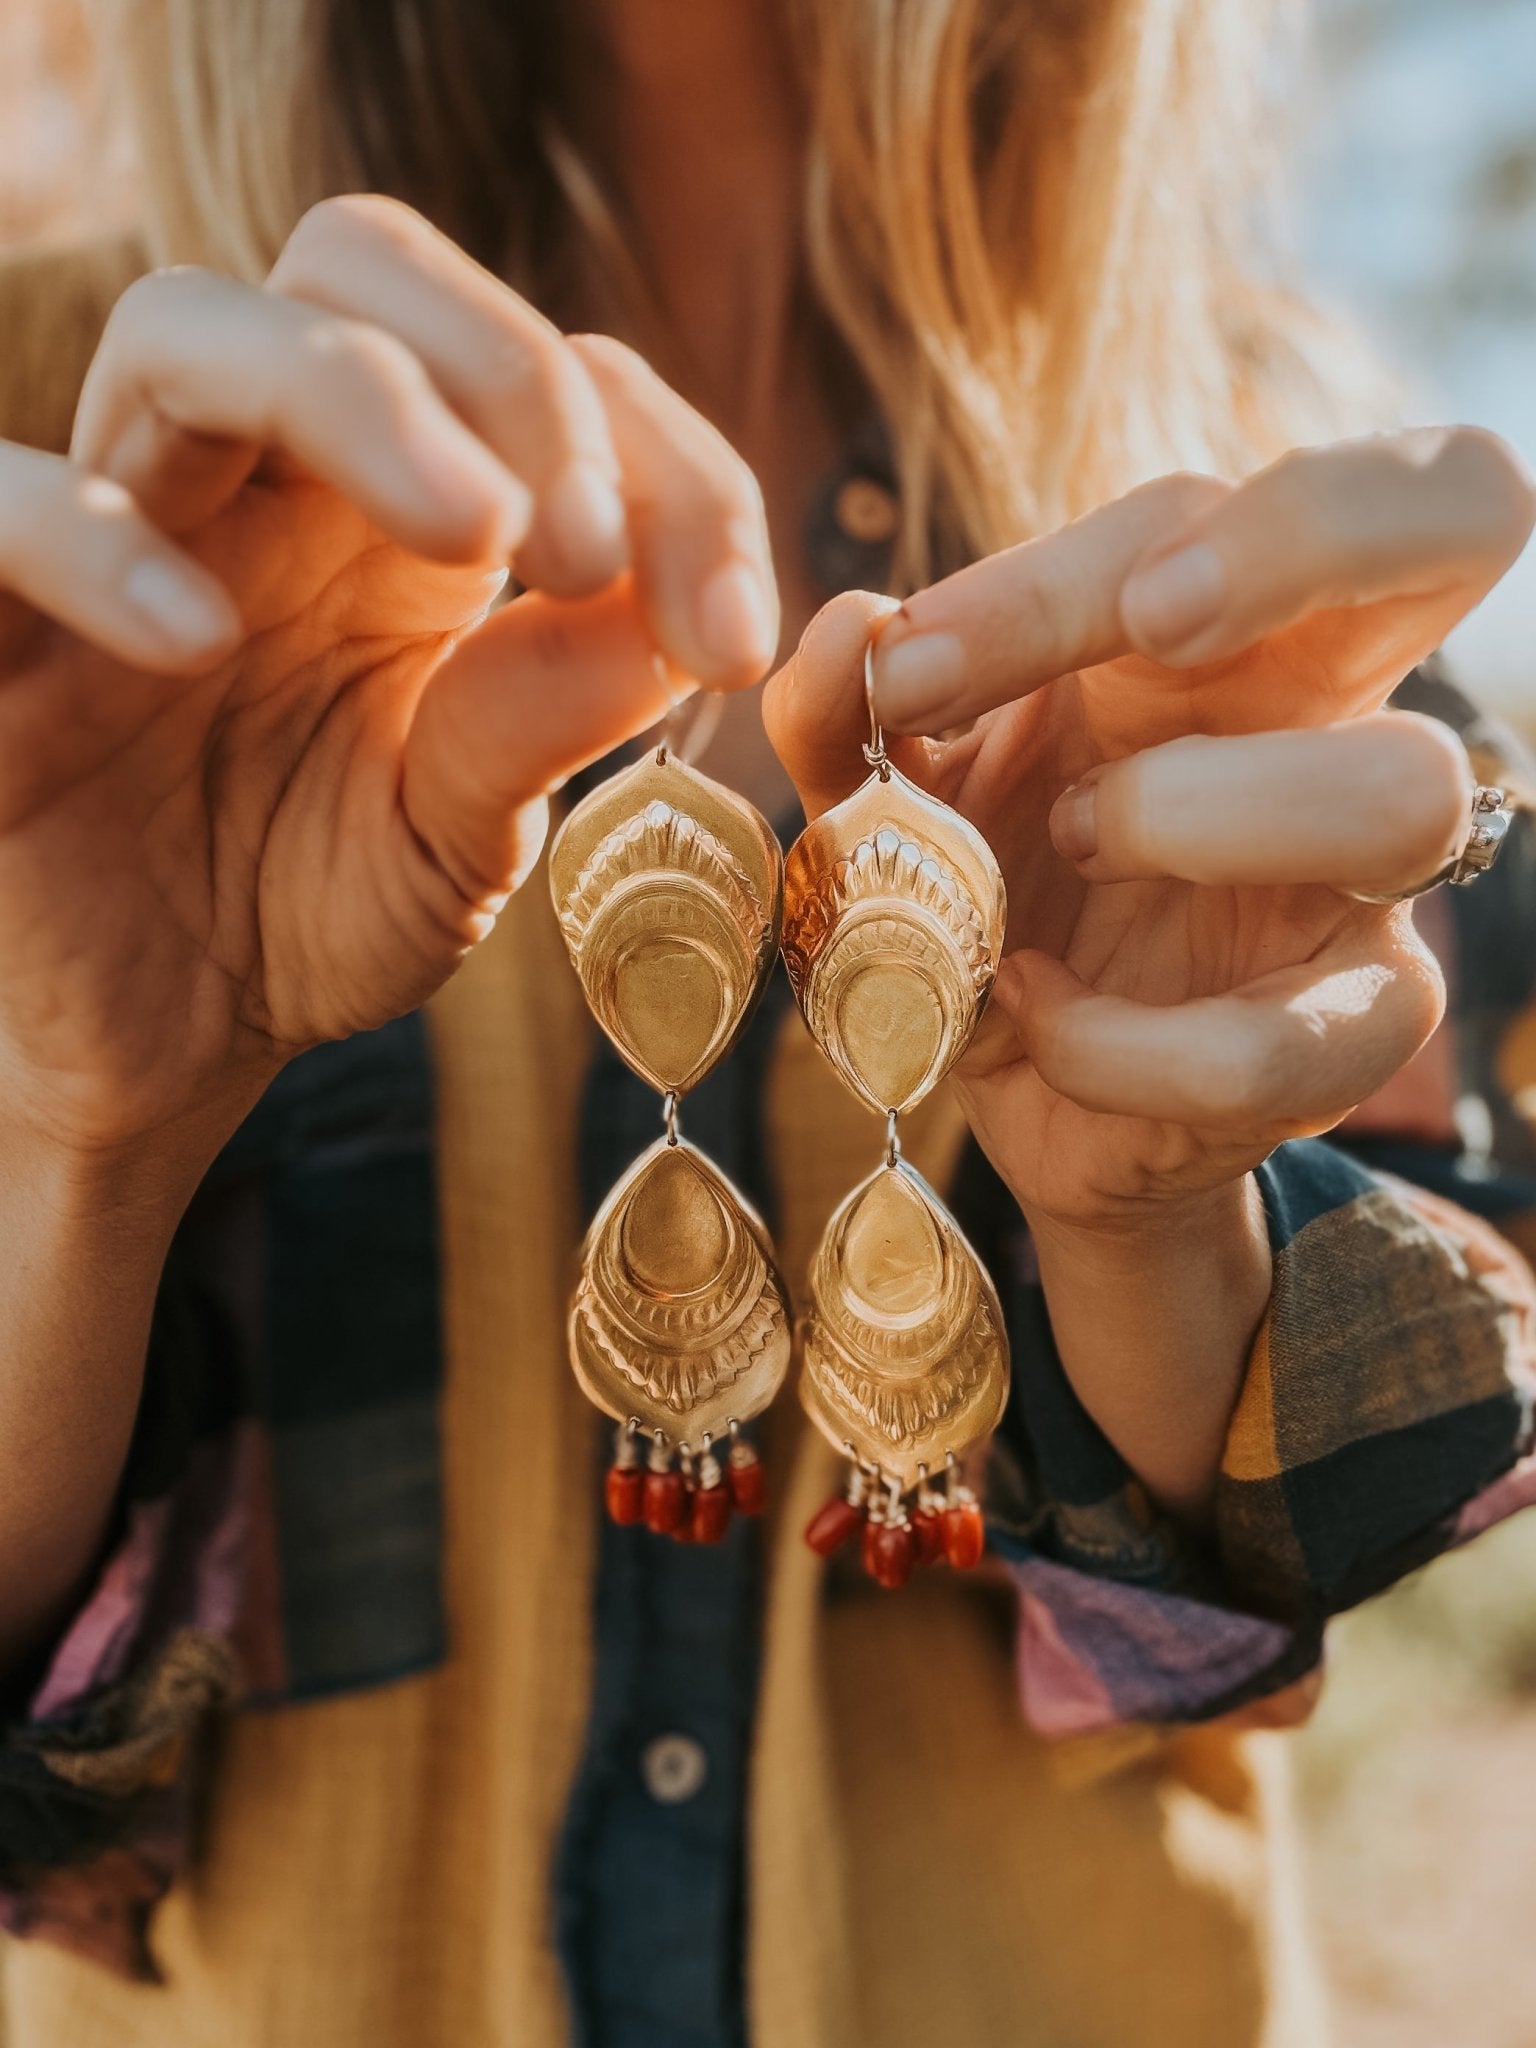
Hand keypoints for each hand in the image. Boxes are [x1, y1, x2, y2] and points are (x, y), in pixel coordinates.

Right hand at [0, 195, 775, 1173]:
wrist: (156, 1031)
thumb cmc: (307, 908)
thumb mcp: (457, 835)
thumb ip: (543, 722)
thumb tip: (672, 623)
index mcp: (410, 512)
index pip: (552, 379)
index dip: (672, 474)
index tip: (736, 641)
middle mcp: (271, 478)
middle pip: (364, 267)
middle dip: (508, 373)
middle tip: (585, 554)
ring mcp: (126, 521)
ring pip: (191, 327)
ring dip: (346, 395)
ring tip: (468, 540)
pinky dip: (89, 536)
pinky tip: (198, 636)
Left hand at [767, 427, 1533, 1233]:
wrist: (1024, 1088)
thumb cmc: (983, 898)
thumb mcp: (888, 799)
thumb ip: (845, 716)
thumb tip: (852, 628)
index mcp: (1212, 627)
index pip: (1204, 509)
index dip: (1057, 574)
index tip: (909, 671)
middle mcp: (1325, 711)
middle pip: (1462, 513)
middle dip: (1303, 533)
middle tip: (1152, 626)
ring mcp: (1365, 871)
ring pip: (1402, 788)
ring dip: (1196, 812)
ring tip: (1071, 847)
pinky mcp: (1358, 1024)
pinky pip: (1284, 1039)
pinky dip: (1123, 1042)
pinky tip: (1035, 1013)